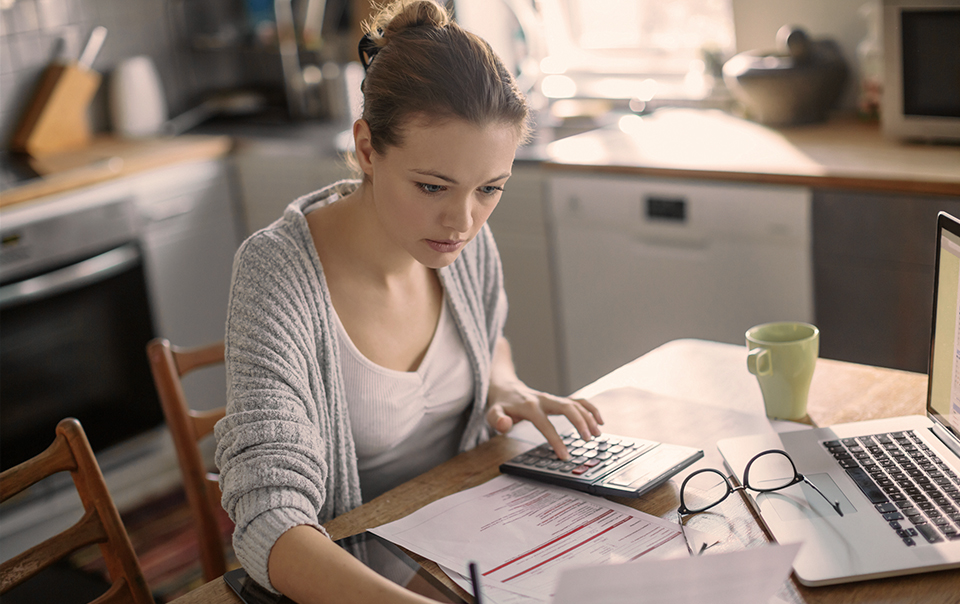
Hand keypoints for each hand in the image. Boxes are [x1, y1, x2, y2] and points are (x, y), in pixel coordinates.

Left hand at [486, 383, 603, 459]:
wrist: (506, 387)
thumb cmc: (501, 404)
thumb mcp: (493, 413)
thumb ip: (498, 420)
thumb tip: (506, 425)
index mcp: (529, 406)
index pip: (545, 423)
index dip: (555, 439)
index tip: (564, 455)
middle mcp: (544, 400)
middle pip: (567, 407)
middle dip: (579, 422)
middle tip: (588, 439)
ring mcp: (553, 398)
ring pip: (575, 403)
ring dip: (589, 417)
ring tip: (598, 434)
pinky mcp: (558, 399)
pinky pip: (578, 401)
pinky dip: (591, 408)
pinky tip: (600, 420)